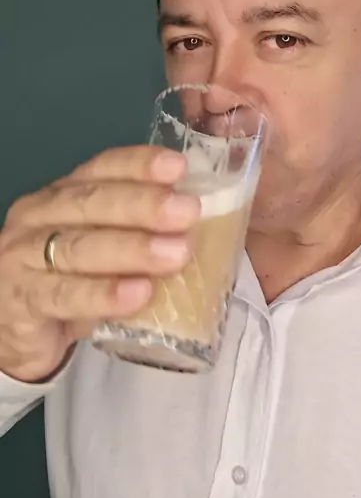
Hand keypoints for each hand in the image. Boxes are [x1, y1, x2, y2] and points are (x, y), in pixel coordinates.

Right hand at [0, 146, 199, 382]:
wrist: (11, 332)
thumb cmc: (69, 281)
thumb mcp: (101, 250)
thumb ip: (139, 234)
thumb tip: (203, 226)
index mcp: (63, 194)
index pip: (101, 168)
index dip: (139, 165)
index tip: (178, 167)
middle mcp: (39, 216)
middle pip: (91, 203)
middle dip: (144, 205)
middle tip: (188, 212)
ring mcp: (23, 257)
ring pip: (79, 247)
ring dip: (132, 249)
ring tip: (176, 255)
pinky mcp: (20, 301)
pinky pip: (64, 295)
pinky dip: (103, 294)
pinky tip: (138, 294)